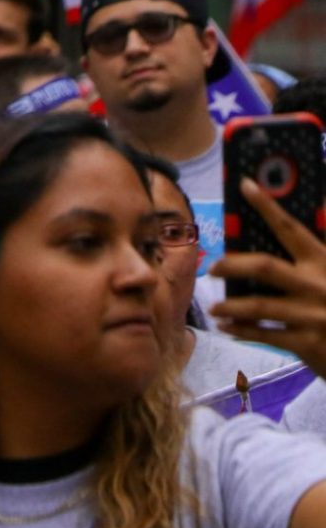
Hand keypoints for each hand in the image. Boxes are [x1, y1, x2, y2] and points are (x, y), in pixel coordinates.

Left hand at [208, 178, 325, 375]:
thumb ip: (319, 248)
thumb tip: (314, 207)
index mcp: (325, 262)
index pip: (292, 229)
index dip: (268, 206)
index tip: (246, 185)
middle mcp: (317, 285)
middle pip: (265, 267)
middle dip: (233, 264)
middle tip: (212, 268)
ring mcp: (312, 315)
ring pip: (260, 306)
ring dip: (231, 306)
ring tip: (214, 309)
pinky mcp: (308, 342)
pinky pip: (265, 335)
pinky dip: (242, 331)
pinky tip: (228, 328)